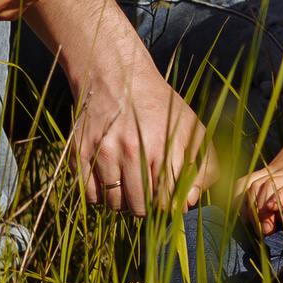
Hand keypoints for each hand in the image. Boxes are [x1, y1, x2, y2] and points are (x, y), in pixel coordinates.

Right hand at [69, 47, 208, 216]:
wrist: (116, 75)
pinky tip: (109, 178)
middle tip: (147, 190)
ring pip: (114, 204)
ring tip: (129, 182)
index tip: (166, 199)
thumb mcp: (191, 128)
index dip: (167, 206)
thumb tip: (188, 203)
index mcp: (163, 144)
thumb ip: (203, 166)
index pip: (165, 201)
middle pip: (139, 207)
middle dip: (146, 205)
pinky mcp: (79, 151)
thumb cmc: (159, 107)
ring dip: (123, 201)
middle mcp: (132, 148)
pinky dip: (99, 195)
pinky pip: (89, 195)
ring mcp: (103, 150)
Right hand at [238, 110, 282, 232]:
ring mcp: (277, 171)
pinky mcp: (269, 171)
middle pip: (262, 189)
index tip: (274, 216)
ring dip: (248, 208)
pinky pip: (245, 183)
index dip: (278, 199)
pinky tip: (249, 215)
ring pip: (250, 185)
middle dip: (258, 212)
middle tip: (268, 229)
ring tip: (260, 224)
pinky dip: (240, 198)